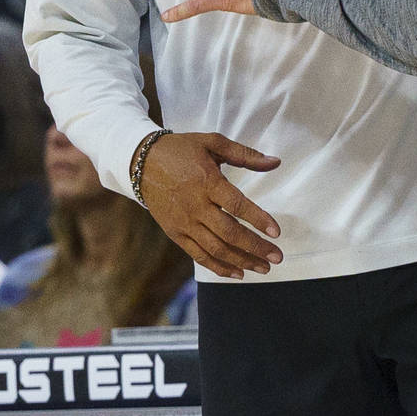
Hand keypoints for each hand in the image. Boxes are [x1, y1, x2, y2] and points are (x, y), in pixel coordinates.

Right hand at [137, 131, 281, 279]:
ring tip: (264, 268)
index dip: (258, 219)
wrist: (140, 162)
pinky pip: (198, 255)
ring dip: (242, 261)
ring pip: (216, 248)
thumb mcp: (212, 142)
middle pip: (229, 233)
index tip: (276, 232)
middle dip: (255, 248)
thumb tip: (276, 162)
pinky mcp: (175, 233)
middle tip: (276, 257)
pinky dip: (218, 267)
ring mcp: (184, 222)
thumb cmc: (180, 150)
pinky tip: (237, 273)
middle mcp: (195, 206)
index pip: (237, 205)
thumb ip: (245, 154)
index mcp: (207, 182)